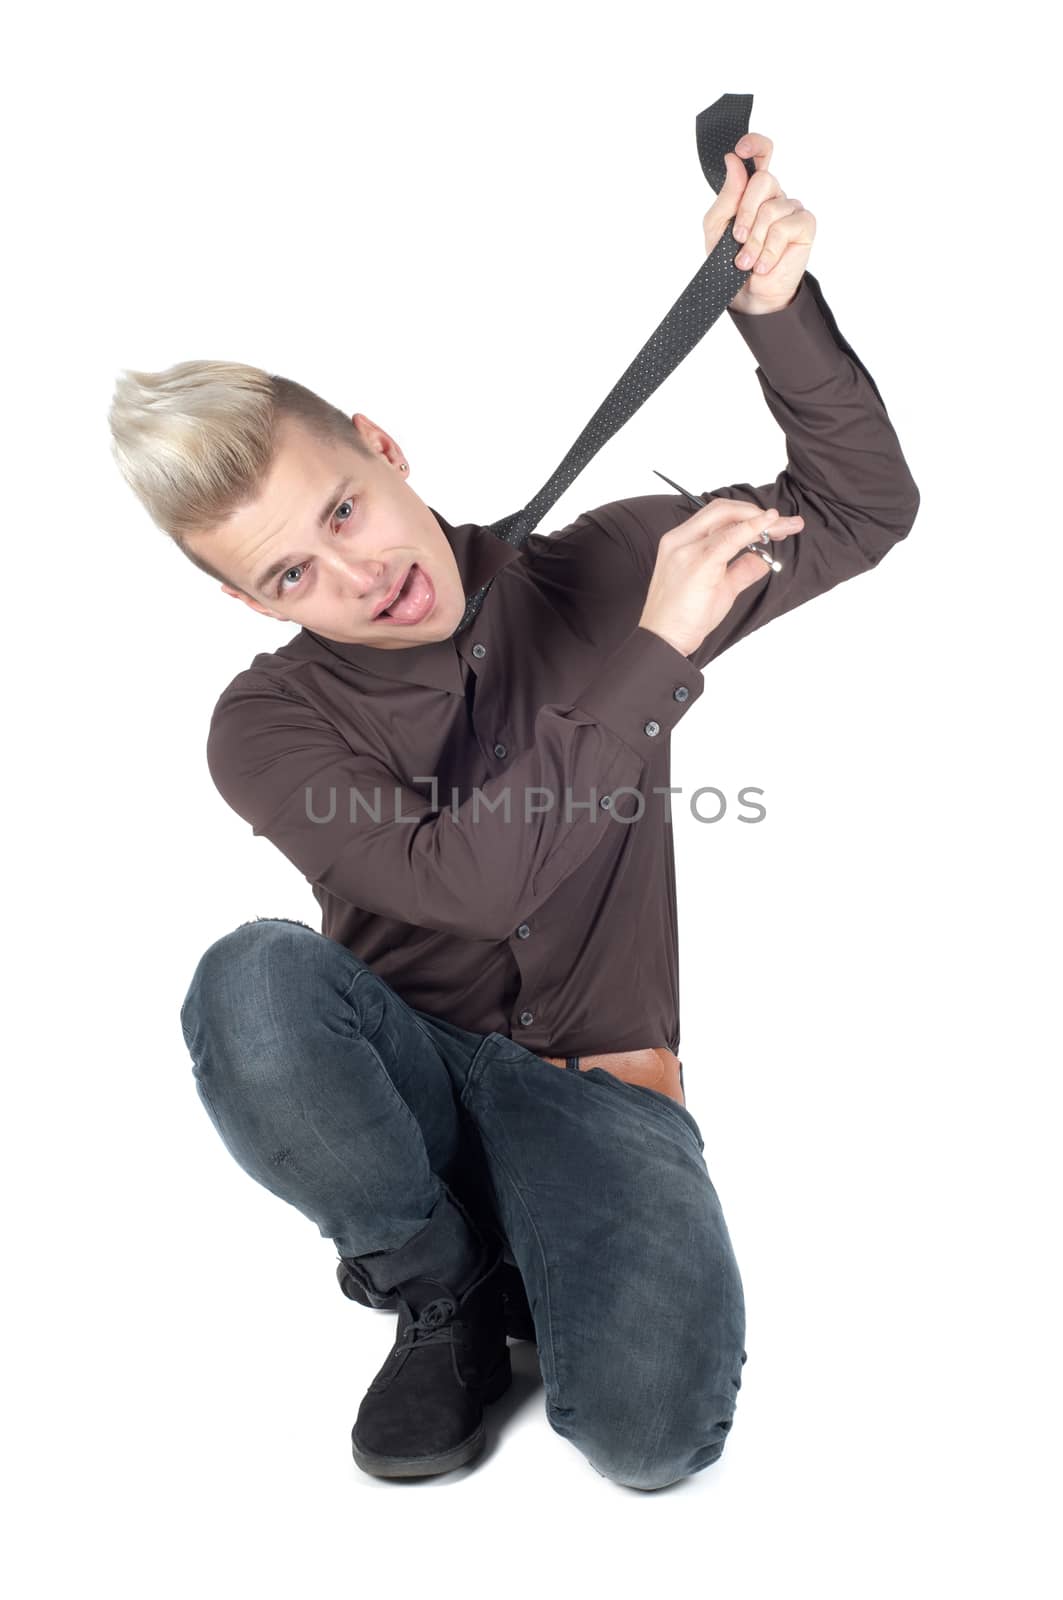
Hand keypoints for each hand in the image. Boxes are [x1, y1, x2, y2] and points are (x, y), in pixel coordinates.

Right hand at [638, 497, 803, 656]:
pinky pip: (729, 538)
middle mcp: (680, 539)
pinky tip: (769, 525)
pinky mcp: (698, 564)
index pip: (716, 515)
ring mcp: (687, 550)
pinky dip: (752, 528)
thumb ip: (741, 571)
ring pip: (728, 519)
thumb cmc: (683, 617)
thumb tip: (762, 560)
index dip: (748, 514)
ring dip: (761, 521)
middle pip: (722, 509)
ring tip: (785, 527)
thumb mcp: (719, 588)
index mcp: (680, 541)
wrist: (664, 639)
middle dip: (756, 511)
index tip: (774, 522)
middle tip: (784, 524)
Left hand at [701, 132, 815, 314]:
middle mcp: (775, 195)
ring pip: (771, 209)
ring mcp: (791, 209)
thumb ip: (727, 195)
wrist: (748, 294)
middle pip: (763, 181)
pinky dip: (769, 250)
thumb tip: (734, 161)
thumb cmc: (730, 260)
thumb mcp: (717, 227)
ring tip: (747, 261)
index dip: (755, 145)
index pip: (762, 155)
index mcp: (753, 191)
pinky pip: (784, 228)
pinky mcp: (805, 226)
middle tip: (738, 239)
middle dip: (745, 212)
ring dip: (755, 241)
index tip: (741, 150)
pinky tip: (764, 265)